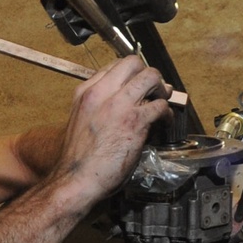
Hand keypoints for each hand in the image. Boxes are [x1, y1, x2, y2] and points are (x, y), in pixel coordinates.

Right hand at [51, 55, 170, 206]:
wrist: (76, 179)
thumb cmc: (78, 160)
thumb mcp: (81, 122)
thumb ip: (98, 109)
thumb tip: (123, 106)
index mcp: (85, 93)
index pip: (113, 67)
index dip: (130, 74)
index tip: (137, 85)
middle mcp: (101, 93)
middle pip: (133, 63)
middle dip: (147, 74)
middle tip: (153, 90)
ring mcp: (119, 105)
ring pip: (150, 77)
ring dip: (161, 88)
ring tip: (162, 101)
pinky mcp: (135, 121)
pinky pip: (160, 106)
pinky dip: (167, 113)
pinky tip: (165, 121)